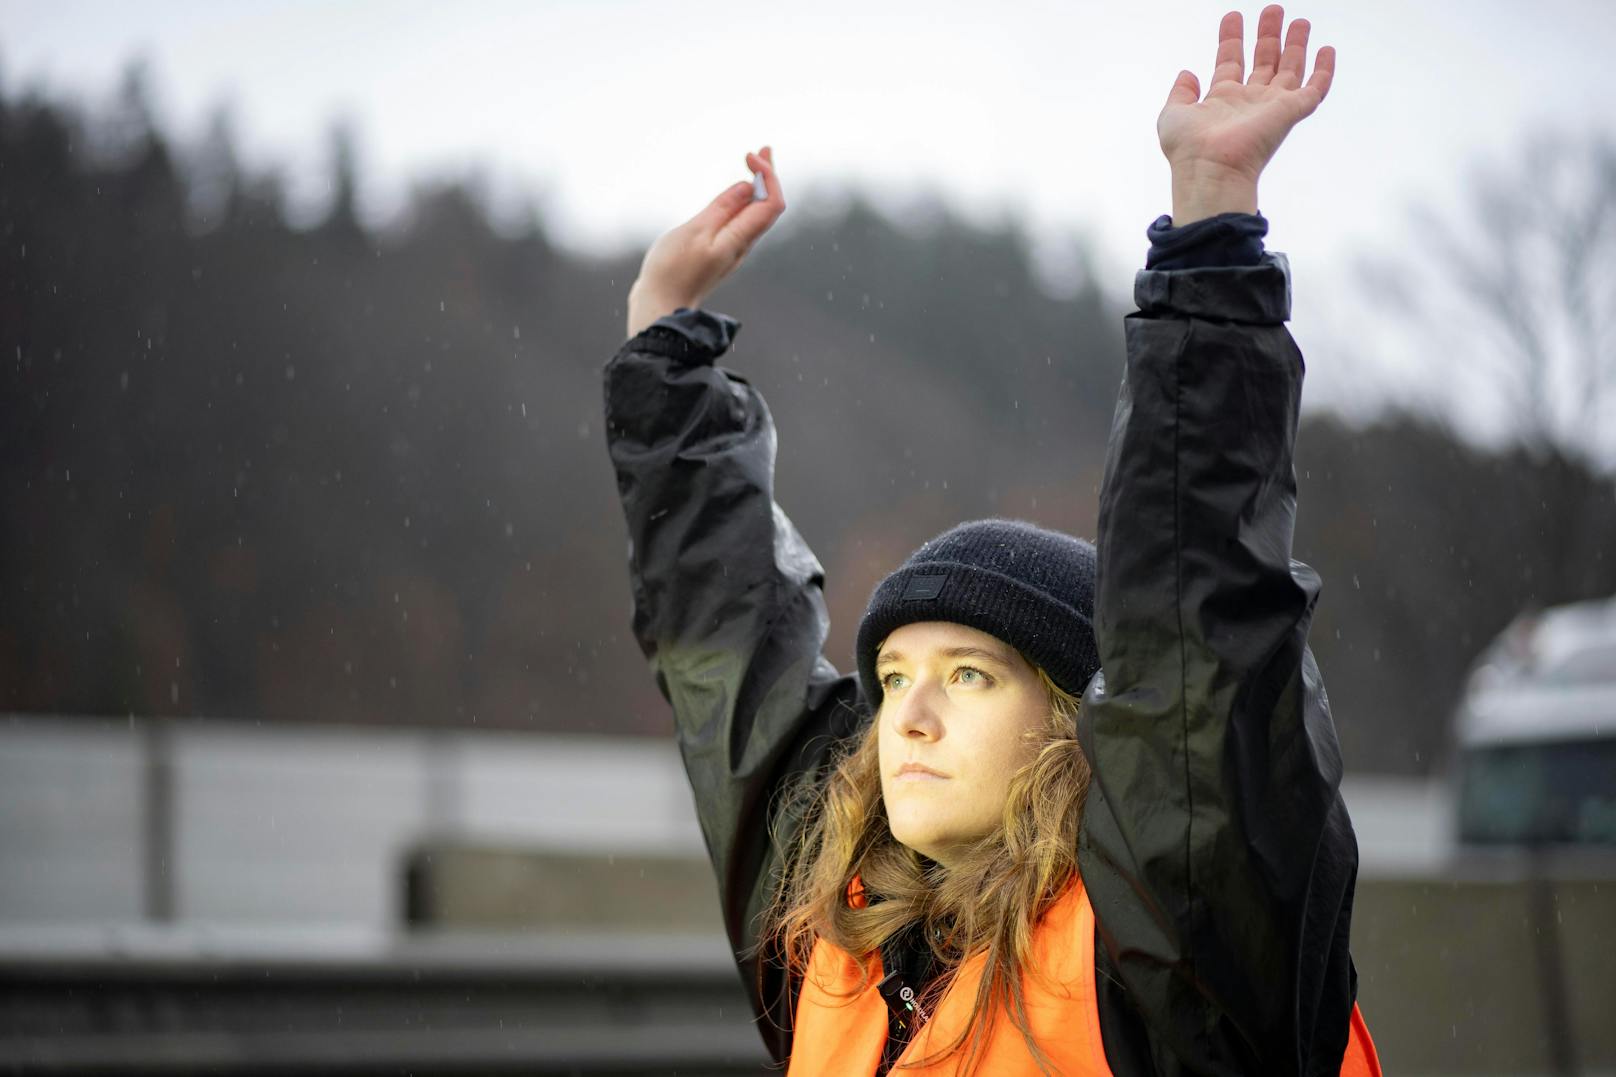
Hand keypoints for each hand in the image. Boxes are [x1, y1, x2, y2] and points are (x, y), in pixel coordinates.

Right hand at [625, 146, 785, 337]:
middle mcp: (741, 246)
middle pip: (768, 207)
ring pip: (755, 215)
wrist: (660, 307)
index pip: (771, 203)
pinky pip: (741, 223)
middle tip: (763, 149)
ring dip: (757, 187)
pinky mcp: (718, 253)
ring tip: (755, 163)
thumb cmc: (671, 271)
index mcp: (739, 239)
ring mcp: (731, 251)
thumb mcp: (695, 232)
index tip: (750, 156)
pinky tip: (736, 193)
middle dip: (768, 176)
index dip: (768, 175)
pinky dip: (743, 202)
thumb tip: (747, 187)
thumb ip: (722, 208)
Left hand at [1158, 5, 1334, 224]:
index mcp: (1223, 100)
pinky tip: (1327, 50)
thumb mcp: (1173, 113)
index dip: (1232, 38)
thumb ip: (1180, 93)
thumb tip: (1187, 73)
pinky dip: (1324, 70)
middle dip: (1268, 35)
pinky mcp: (1291, 111)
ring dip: (1296, 44)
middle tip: (1273, 10)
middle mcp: (1249, 102)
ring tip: (1299, 21)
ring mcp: (1272, 106)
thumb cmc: (1189, 148)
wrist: (1211, 168)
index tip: (1233, 16)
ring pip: (1290, 69)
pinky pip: (1315, 88)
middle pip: (1264, 61)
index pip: (1231, 61)